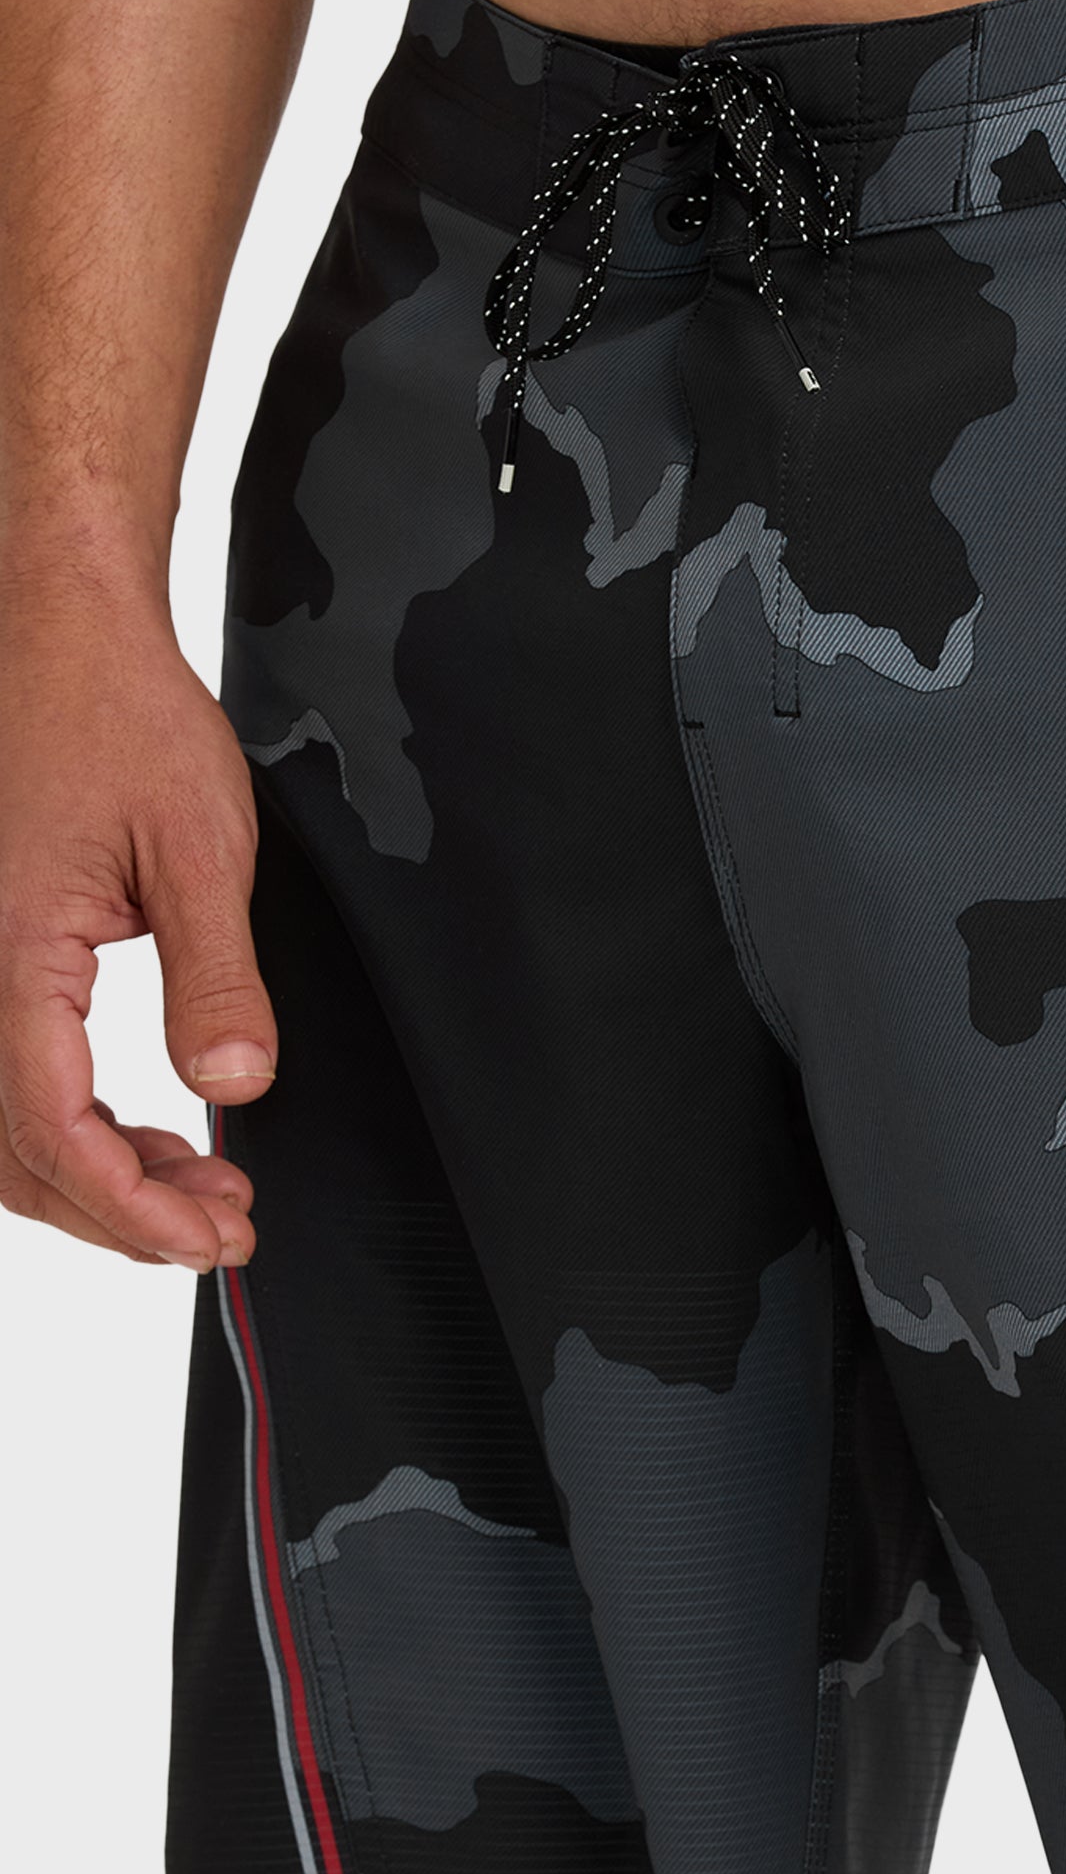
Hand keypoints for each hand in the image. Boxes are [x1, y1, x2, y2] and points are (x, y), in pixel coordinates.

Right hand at [0, 575, 272, 1263]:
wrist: (59, 636)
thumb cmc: (116, 714)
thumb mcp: (201, 845)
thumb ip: (217, 973)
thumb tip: (234, 1078)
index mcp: (7, 952)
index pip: (50, 1127)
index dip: (128, 1205)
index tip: (205, 1237)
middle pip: (13, 1151)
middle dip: (118, 1210)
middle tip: (221, 1227)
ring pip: (1, 1127)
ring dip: (94, 1177)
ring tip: (196, 1188)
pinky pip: (8, 1075)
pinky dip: (70, 1126)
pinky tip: (143, 1137)